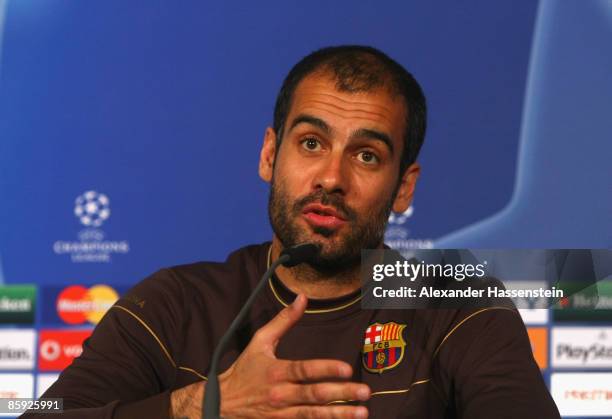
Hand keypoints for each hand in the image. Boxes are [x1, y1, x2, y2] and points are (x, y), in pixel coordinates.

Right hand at [171, 294, 369, 417]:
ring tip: (361, 412)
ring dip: (339, 414)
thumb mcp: (260, 341)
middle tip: (365, 392)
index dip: (326, 369)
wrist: (223, 403)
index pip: (304, 370)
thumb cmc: (244, 369)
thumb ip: (283, 320)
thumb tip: (301, 298)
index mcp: (276, 371)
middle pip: (314, 395)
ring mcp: (282, 413)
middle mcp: (280, 394)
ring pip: (314, 414)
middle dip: (342, 394)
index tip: (347, 369)